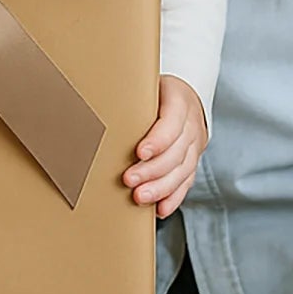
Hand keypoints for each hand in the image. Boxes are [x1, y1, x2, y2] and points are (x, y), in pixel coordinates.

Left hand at [124, 74, 205, 217]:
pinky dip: (173, 197)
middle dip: (152, 170)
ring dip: (161, 188)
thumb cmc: (156, 91)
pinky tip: (160, 208)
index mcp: (180, 101)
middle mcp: (192, 124)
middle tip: (129, 180)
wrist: (185, 97)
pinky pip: (187, 182)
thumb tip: (96, 105)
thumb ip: (131, 96)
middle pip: (176, 152)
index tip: (138, 153)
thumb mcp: (147, 85)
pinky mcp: (193, 161)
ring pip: (183, 171)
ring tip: (140, 197)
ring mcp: (196, 145)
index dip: (157, 140)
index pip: (172, 123)